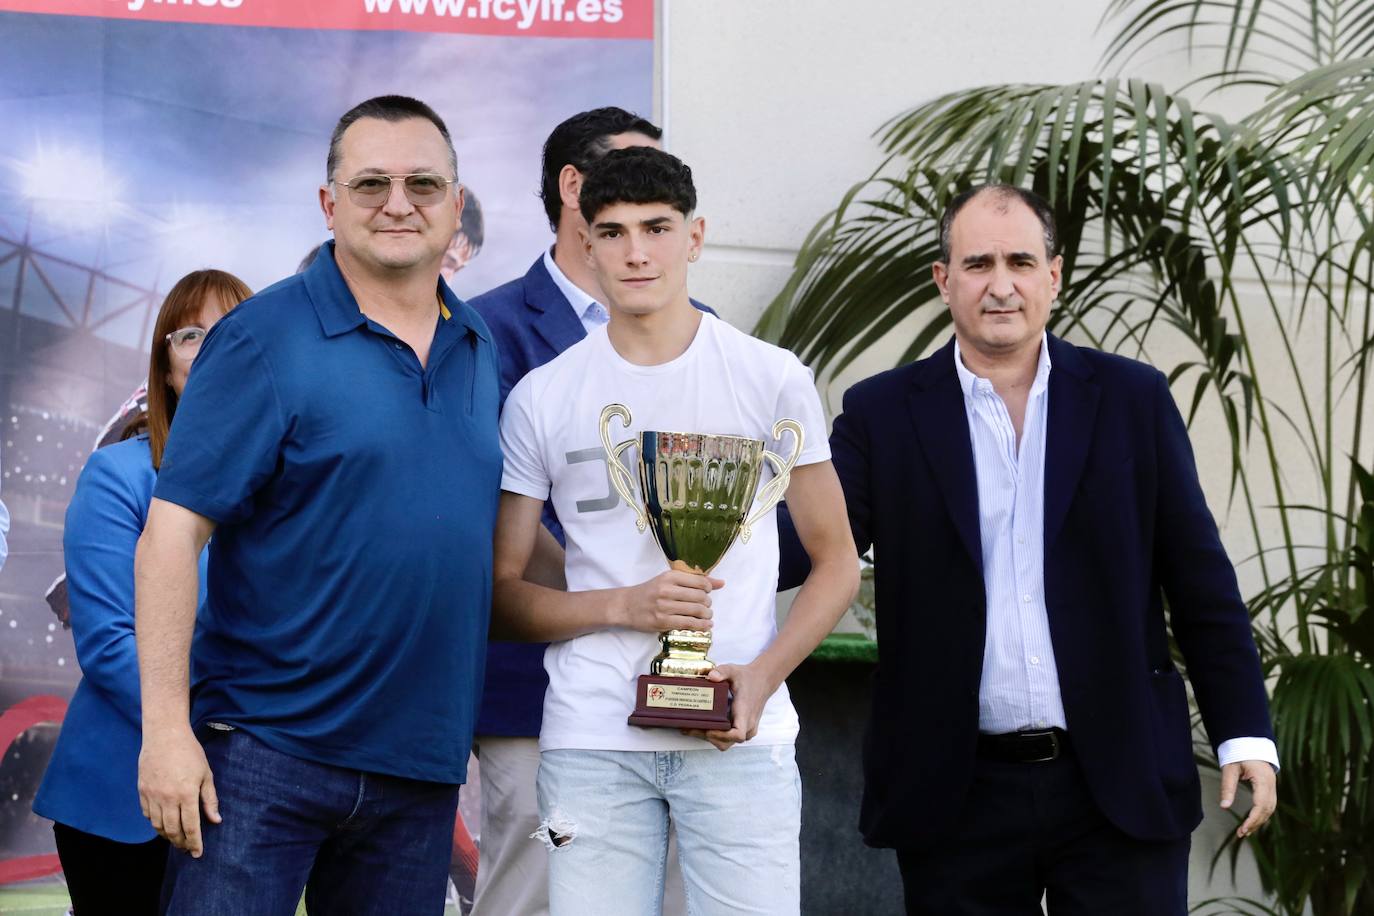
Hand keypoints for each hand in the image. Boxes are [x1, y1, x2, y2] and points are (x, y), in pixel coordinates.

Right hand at [138, 726, 220, 856]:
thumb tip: (216, 821)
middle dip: (180, 843)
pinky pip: (147, 814)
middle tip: (187, 848)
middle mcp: (167, 798)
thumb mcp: (206, 774)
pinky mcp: (142, 791)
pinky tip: (163, 823)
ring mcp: (152, 795)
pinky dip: (155, 823)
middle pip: (172, 830)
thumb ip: (210, 799)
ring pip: (158, 825)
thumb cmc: (190, 753)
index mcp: (186, 794)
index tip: (197, 854)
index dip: (194, 843)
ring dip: (167, 835)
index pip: (191, 827)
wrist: (165, 735)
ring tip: (176, 838)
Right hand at [618, 569, 722, 633]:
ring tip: (707, 615)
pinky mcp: (662, 621)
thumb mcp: (668, 580)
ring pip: (696, 610)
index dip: (709, 588)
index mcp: (669, 576)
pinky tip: (706, 625)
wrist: (626, 606)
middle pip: (700, 597)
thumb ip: (694, 580)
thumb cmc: (649, 592)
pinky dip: (701, 625)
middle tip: (707, 606)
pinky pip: (688, 624)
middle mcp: (667, 590)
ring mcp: (664, 607)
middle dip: (708, 603)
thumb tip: (721, 582)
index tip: (707, 592)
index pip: (699, 581)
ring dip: (707, 615)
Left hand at [682, 663, 779, 751]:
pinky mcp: (744, 730)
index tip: (708, 730)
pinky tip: (704, 727)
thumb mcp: (734, 671)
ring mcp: (747, 729)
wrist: (763, 681)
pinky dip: (716, 736)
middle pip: (726, 742)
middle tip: (691, 728)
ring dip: (710, 738)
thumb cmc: (749, 678)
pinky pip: (729, 739)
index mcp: (745, 712)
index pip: (737, 734)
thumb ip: (723, 671)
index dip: (721, 736)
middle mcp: (748, 725)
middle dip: (707, 737)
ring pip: (726, 743)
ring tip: (693, 728)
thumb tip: (711, 676)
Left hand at [1220, 759, 1276, 837]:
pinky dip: (1262, 815)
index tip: (1243, 829)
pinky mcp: (1270, 787)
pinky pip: (1269, 805)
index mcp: (1262, 779)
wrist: (1249, 743)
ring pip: (1270, 809)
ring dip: (1259, 821)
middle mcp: (1271, 784)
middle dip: (1256, 823)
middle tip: (1241, 833)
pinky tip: (1252, 822)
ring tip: (1246, 831)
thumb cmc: (1238, 754)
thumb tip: (1224, 807)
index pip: (1260, 804)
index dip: (1253, 819)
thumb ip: (1227, 787)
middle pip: (1267, 809)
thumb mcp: (1229, 769)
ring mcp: (1273, 786)